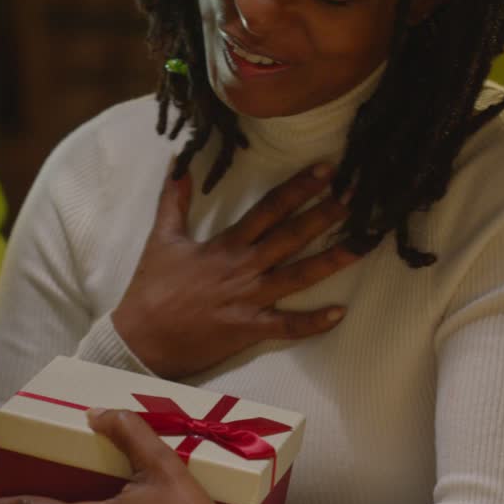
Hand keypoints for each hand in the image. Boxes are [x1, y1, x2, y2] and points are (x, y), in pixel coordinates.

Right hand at [112, 160, 358, 378]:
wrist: (142, 337)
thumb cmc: (151, 289)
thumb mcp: (161, 239)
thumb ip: (174, 201)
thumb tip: (179, 165)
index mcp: (226, 245)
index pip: (269, 209)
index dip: (298, 188)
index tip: (324, 170)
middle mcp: (243, 268)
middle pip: (291, 237)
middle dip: (323, 215)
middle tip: (355, 198)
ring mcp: (249, 299)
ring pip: (297, 277)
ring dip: (331, 261)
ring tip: (362, 246)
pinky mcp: (248, 329)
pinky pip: (286, 326)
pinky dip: (313, 322)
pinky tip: (340, 313)